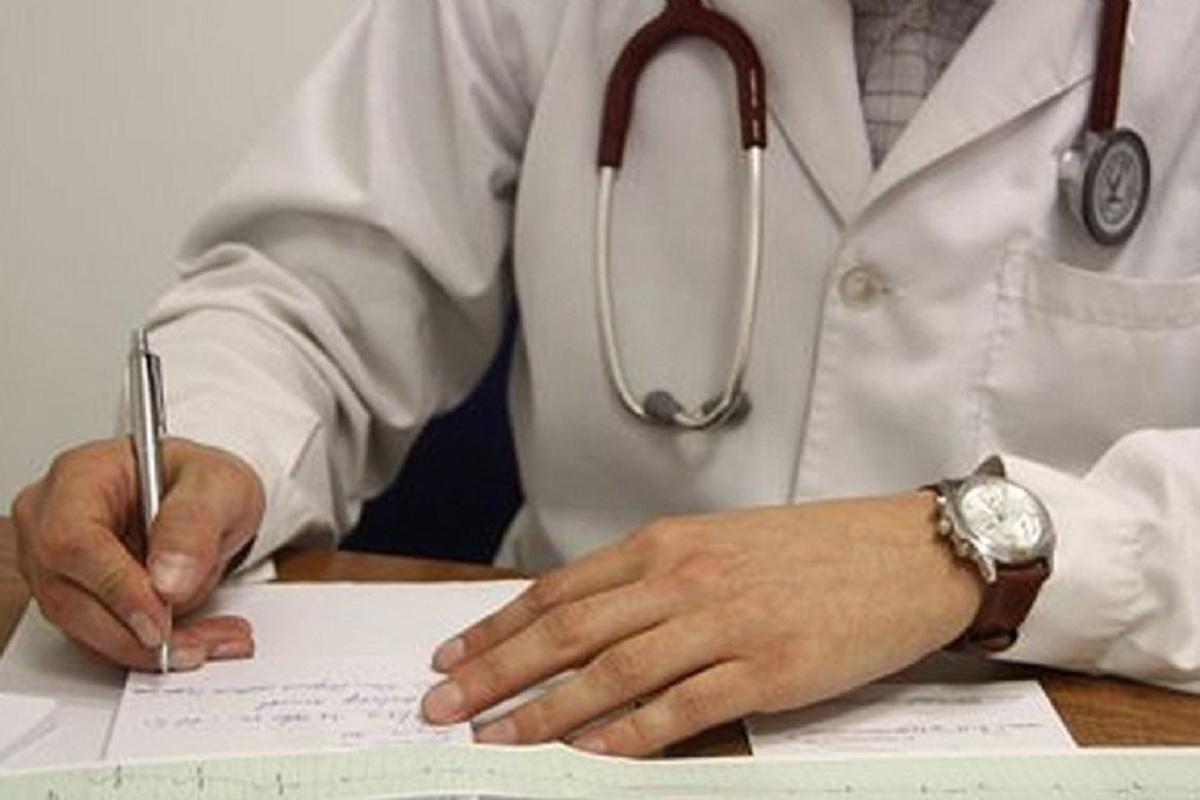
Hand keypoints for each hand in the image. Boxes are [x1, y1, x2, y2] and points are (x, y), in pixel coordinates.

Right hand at [11, 437, 263, 670]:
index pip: (73, 539)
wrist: (209, 503)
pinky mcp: (74, 599)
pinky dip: (151, 649)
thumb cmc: (203, 483)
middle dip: (136, 632)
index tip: (159, 618)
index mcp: (80, 476)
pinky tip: (196, 641)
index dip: (115, 587)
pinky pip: (102, 638)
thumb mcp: (219, 486)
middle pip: (68, 595)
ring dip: (150, 647)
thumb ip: (195, 523)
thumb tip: (168, 578)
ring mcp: (55, 564)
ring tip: (210, 641)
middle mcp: (53, 520)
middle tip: (196, 643)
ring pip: (84, 628)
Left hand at [421, 492, 982, 756]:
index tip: (453, 656)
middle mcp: (686, 578)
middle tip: (443, 706)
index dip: (498, 627)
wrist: (906, 551)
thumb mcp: (720, 542)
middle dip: (496, 672)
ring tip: (495, 740)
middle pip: (569, 632)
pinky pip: (686, 706)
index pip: (561, 590)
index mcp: (668, 543)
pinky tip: (593, 756)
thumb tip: (582, 619)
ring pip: (614, 671)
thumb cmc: (813, 548)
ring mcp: (727, 623)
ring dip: (546, 711)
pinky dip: (633, 734)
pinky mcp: (770, 668)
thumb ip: (652, 577)